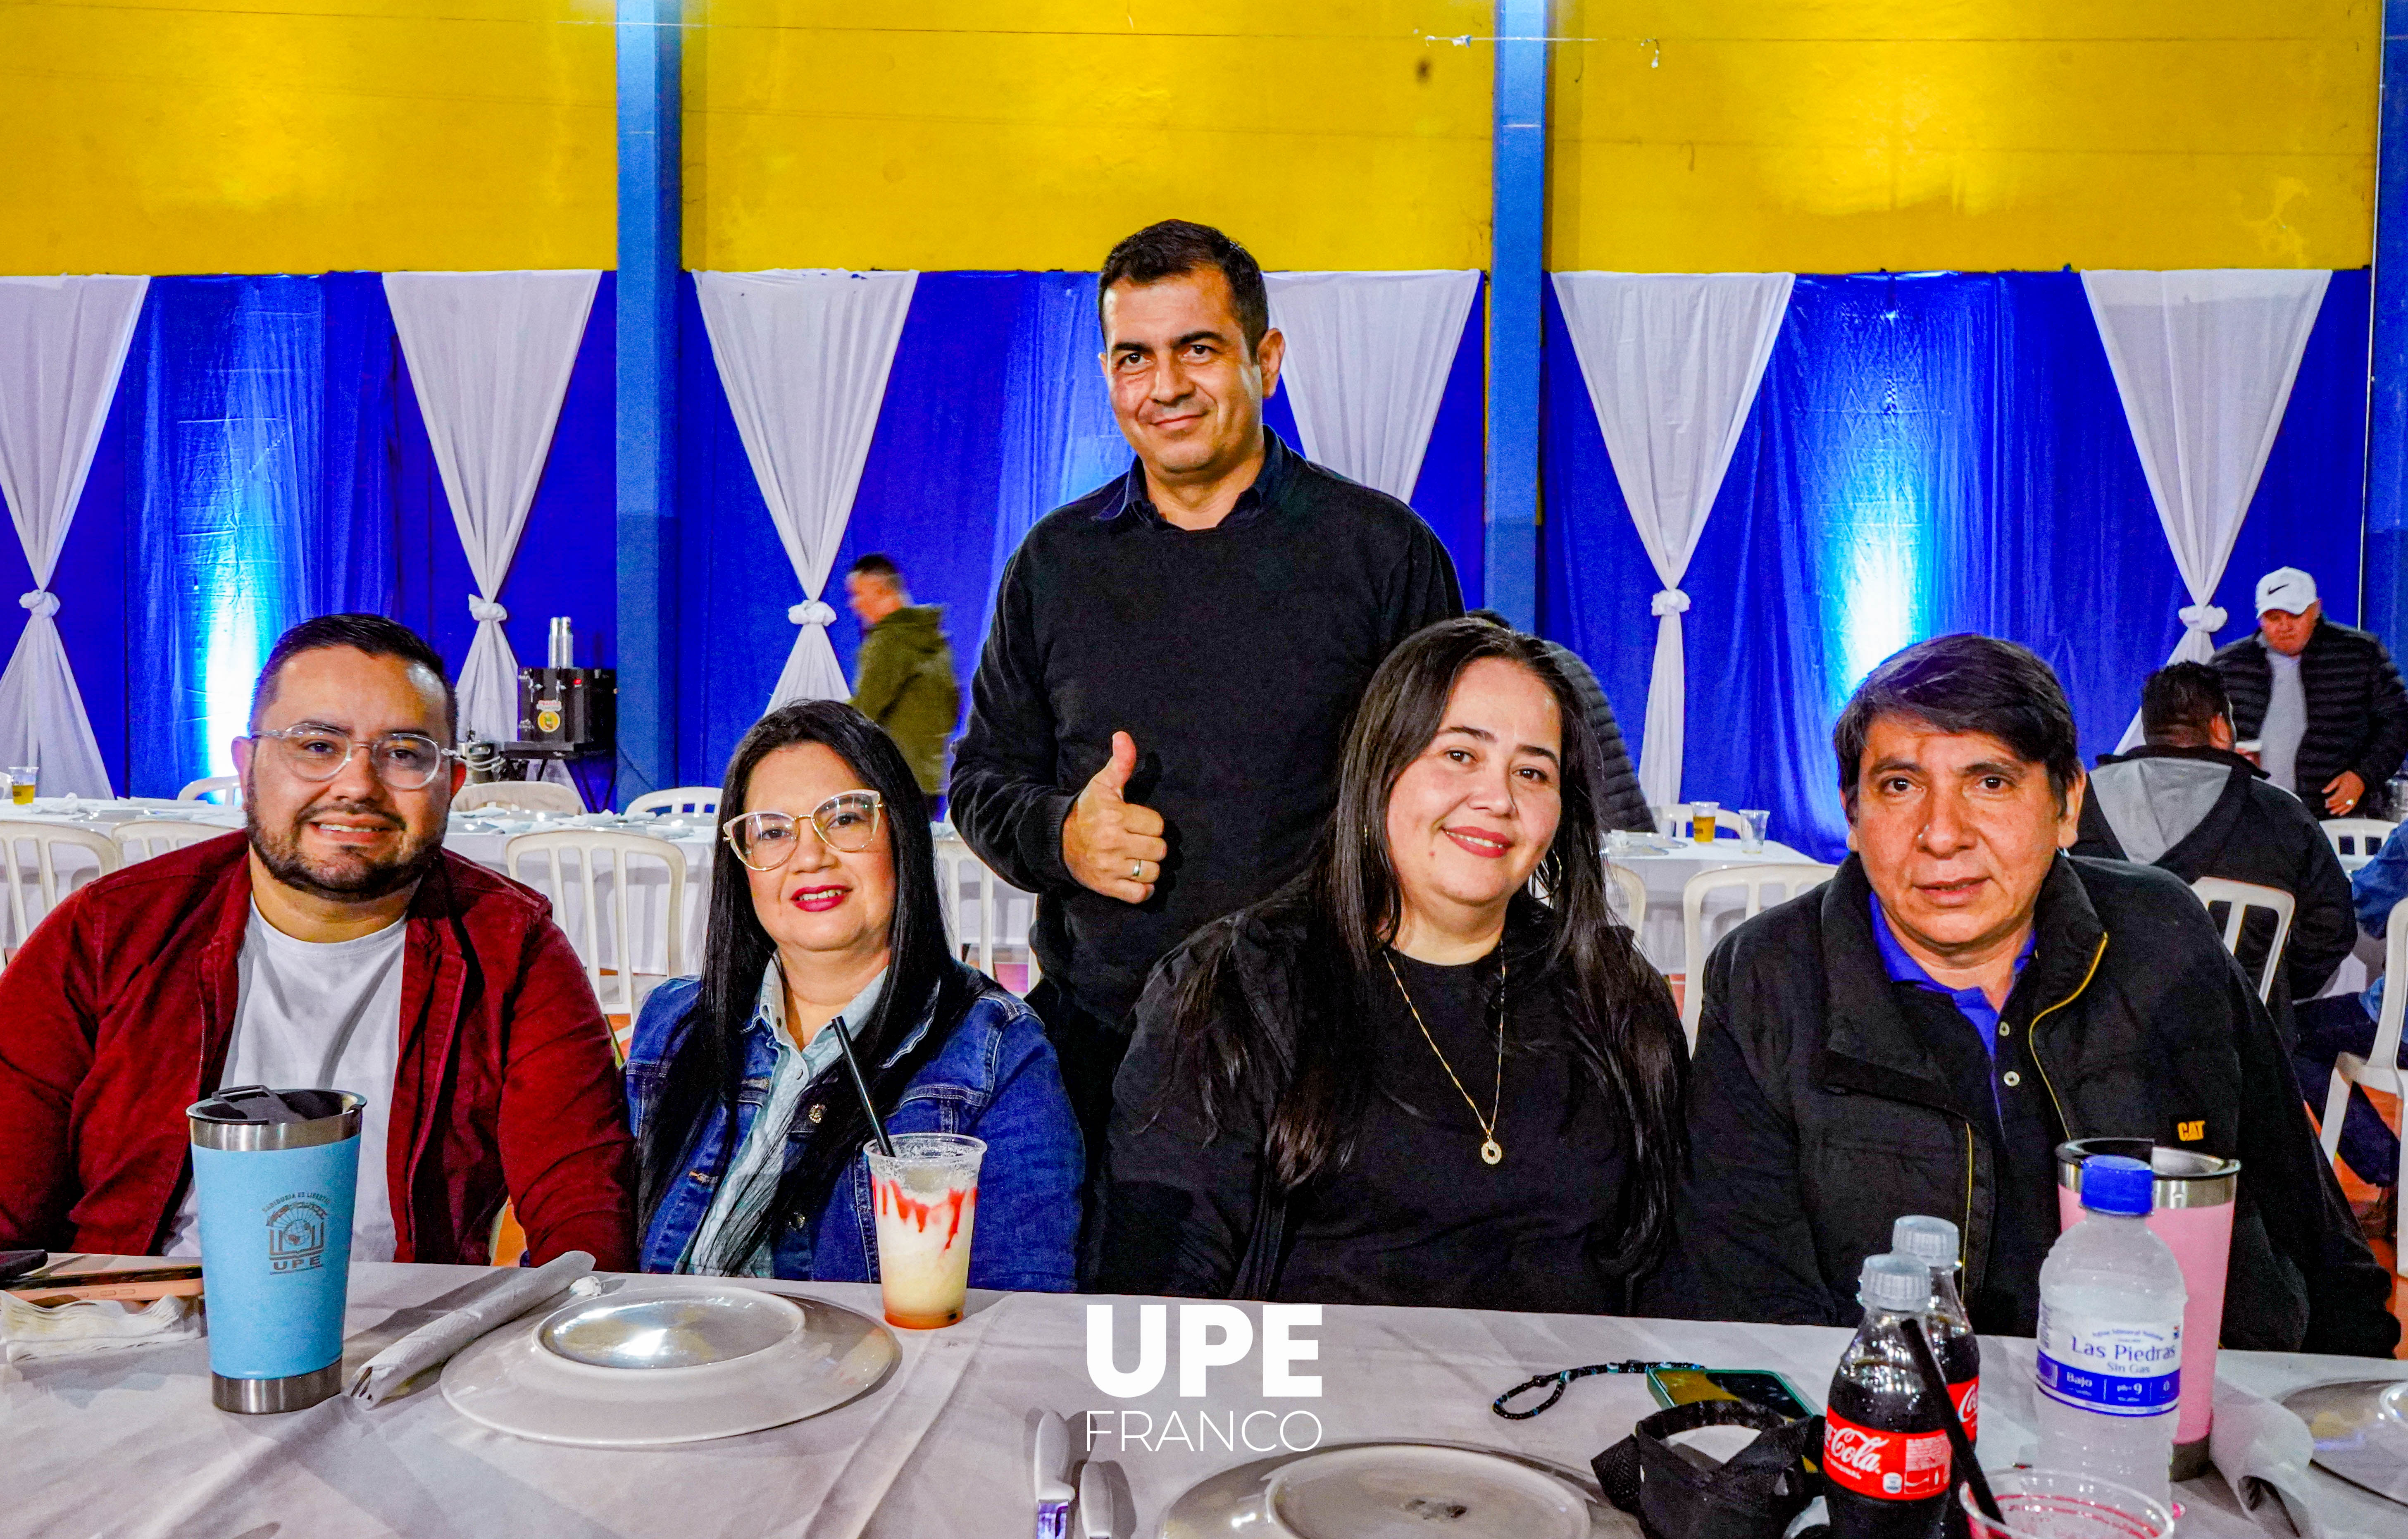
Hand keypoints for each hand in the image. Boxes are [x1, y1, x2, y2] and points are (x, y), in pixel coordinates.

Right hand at [1062, 731, 1166, 902]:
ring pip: (1152, 872)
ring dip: (1149, 867)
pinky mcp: (1106, 887)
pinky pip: (1139, 894)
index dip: (1152, 823)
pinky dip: (1142, 889)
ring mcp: (1109, 867)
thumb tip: (1123, 736)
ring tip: (1138, 858)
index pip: (1158, 825)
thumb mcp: (1102, 784)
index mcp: (1115, 816)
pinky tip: (1136, 877)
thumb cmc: (1087, 810)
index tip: (1139, 822)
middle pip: (1158, 849)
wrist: (1057, 841)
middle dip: (1152, 845)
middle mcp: (1112, 843)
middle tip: (1139, 841)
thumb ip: (1120, 762)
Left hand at [2325, 770, 2367, 816]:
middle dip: (2333, 806)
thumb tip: (2323, 791)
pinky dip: (2346, 811)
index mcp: (2344, 789)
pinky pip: (2351, 807)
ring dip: (2338, 809)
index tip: (2326, 802)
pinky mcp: (2356, 799)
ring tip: (2332, 812)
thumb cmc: (2348, 776)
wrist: (2360, 776)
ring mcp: (2353, 798)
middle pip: (2340, 802)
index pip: (2336, 797)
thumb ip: (2330, 786)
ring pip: (2344, 806)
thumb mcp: (2338, 779)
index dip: (2330, 801)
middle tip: (2327, 807)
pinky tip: (2341, 813)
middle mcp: (2349, 794)